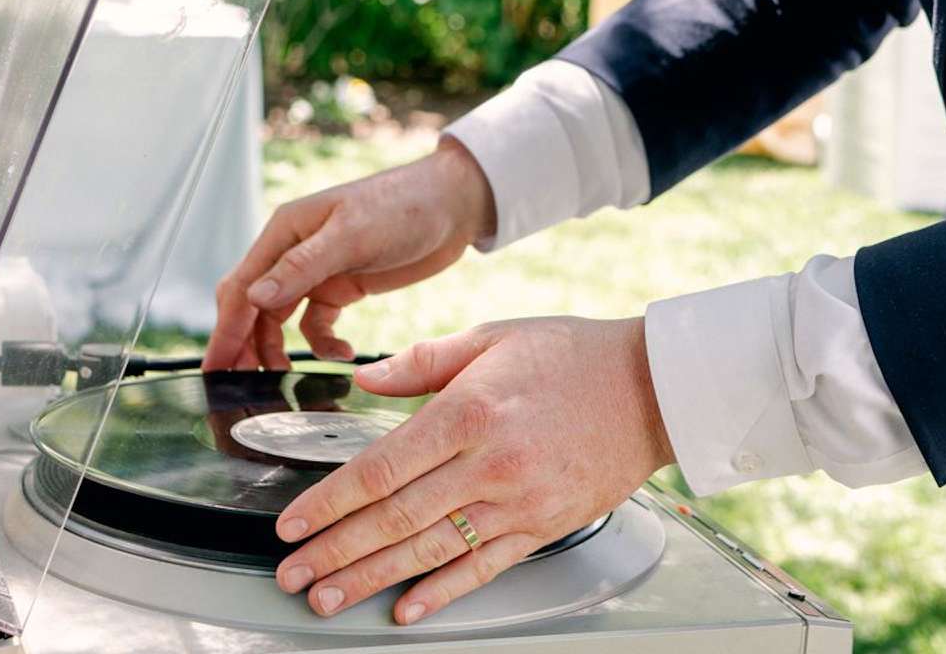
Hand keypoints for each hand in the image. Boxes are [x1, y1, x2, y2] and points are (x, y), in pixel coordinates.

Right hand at [204, 136, 495, 370]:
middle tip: (240, 388)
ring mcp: (318, 271)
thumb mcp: (353, 234)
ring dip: (278, 349)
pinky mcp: (344, 286)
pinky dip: (323, 343)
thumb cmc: (404, 204)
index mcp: (286, 231)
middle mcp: (294, 251)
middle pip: (253, 307)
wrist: (455, 205)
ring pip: (280, 319)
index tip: (215, 368)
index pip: (241, 287)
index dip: (225, 330)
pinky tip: (343, 353)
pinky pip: (318, 323)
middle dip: (244, 346)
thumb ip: (302, 266)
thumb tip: (252, 298)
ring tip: (283, 379)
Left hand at [271, 316, 674, 623]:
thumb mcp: (494, 337)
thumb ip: (424, 361)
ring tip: (329, 598)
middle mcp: (491, 463)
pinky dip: (442, 593)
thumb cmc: (575, 355)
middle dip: (334, 552)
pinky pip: (484, 567)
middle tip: (292, 574)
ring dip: (372, 579)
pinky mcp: (545, 526)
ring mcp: (520, 502)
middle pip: (395, 519)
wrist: (654, 387)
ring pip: (431, 551)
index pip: (381, 467)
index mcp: (470, 411)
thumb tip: (367, 378)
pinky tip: (406, 609)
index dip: (329, 502)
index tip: (292, 524)